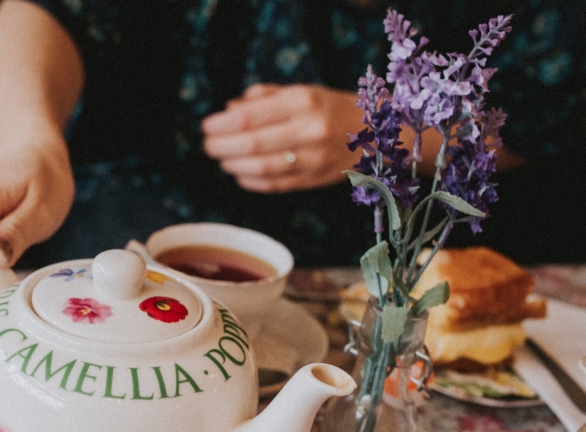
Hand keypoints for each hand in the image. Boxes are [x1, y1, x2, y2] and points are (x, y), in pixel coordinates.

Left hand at [202, 83, 363, 192]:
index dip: (221, 124)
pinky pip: (274, 185)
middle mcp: (310, 129)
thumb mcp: (302, 92)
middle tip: (208, 145)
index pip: (249, 116)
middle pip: (251, 144)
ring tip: (222, 159)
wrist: (378, 133)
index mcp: (303, 101)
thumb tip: (229, 108)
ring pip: (261, 168)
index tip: (207, 126)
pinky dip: (251, 181)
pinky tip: (240, 174)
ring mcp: (313, 158)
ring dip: (234, 166)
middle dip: (221, 147)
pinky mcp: (315, 180)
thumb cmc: (331, 108)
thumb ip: (265, 97)